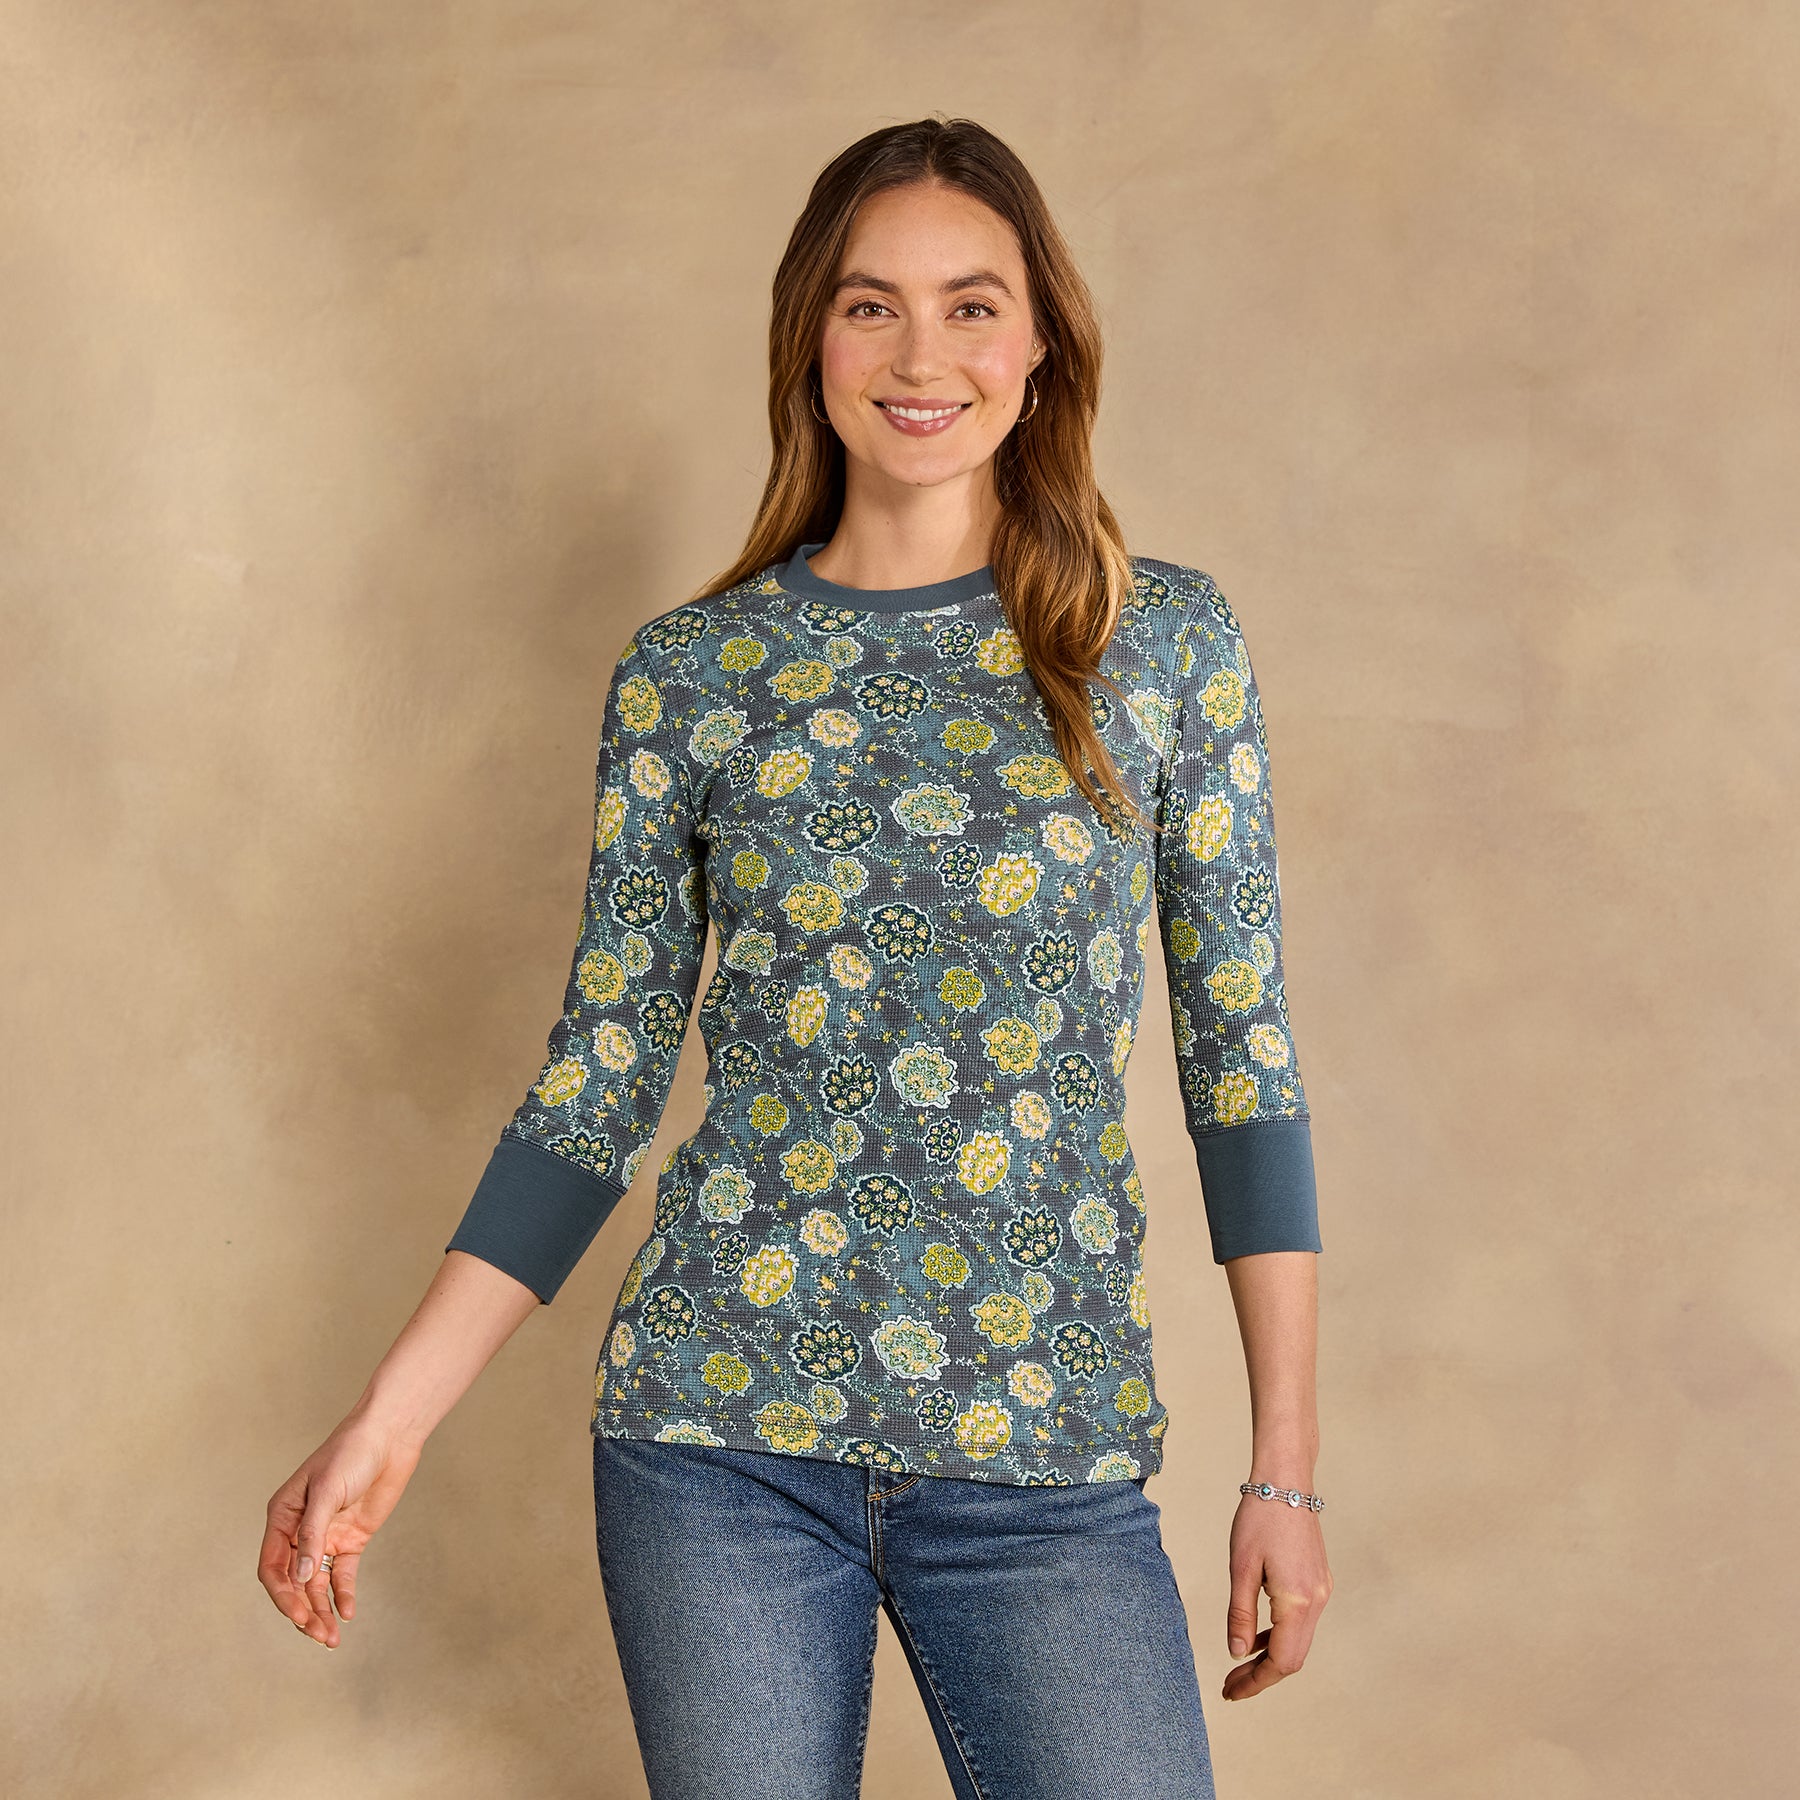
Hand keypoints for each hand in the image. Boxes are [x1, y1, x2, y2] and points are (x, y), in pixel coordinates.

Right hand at [258, 1414, 424, 1648]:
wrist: (390, 1436)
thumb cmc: (351, 1454)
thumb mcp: (326, 1492)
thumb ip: (312, 1534)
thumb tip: (299, 1577)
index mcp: (282, 1517)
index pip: (272, 1567)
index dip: (282, 1595)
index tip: (298, 1615)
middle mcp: (300, 1530)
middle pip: (294, 1582)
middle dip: (303, 1610)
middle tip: (319, 1635)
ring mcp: (326, 1536)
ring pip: (316, 1583)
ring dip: (322, 1609)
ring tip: (331, 1637)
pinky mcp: (352, 1538)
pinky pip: (342, 1574)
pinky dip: (343, 1594)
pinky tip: (348, 1612)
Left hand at [1221, 1489, 1331, 1700]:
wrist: (1286, 1482)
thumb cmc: (1259, 1518)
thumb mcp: (1241, 1567)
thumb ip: (1240, 1613)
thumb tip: (1238, 1653)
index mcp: (1298, 1601)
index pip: (1282, 1661)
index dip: (1257, 1682)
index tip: (1231, 1692)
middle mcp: (1317, 1601)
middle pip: (1294, 1657)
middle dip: (1262, 1676)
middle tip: (1230, 1686)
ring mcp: (1321, 1591)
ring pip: (1298, 1640)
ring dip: (1270, 1657)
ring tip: (1239, 1666)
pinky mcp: (1318, 1581)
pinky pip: (1301, 1621)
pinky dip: (1279, 1635)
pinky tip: (1256, 1637)